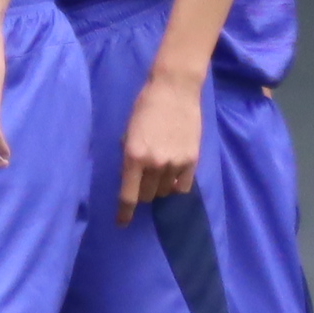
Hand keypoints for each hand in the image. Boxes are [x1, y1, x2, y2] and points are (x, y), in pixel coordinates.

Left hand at [115, 66, 204, 221]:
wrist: (175, 89)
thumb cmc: (145, 106)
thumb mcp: (127, 132)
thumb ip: (129, 155)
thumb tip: (132, 176)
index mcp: (133, 157)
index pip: (128, 196)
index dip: (124, 213)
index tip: (122, 223)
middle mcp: (153, 164)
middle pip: (147, 196)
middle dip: (143, 192)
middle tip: (144, 179)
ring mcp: (174, 163)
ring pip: (165, 191)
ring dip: (159, 186)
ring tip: (160, 168)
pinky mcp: (192, 160)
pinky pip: (182, 186)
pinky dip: (176, 184)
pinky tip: (174, 174)